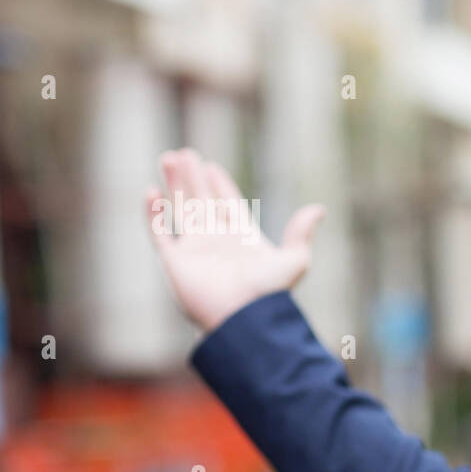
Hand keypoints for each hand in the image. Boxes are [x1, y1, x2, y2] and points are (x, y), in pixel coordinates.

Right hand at [143, 148, 325, 333]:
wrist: (243, 318)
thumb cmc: (270, 291)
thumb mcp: (295, 259)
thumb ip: (301, 232)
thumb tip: (319, 209)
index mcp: (243, 239)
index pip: (229, 205)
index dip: (220, 185)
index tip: (211, 166)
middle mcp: (218, 242)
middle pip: (202, 201)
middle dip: (193, 178)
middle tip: (185, 153)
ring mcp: (195, 251)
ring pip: (181, 209)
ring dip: (174, 184)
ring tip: (168, 157)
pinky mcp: (175, 262)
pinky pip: (159, 232)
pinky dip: (153, 213)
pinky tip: (151, 191)